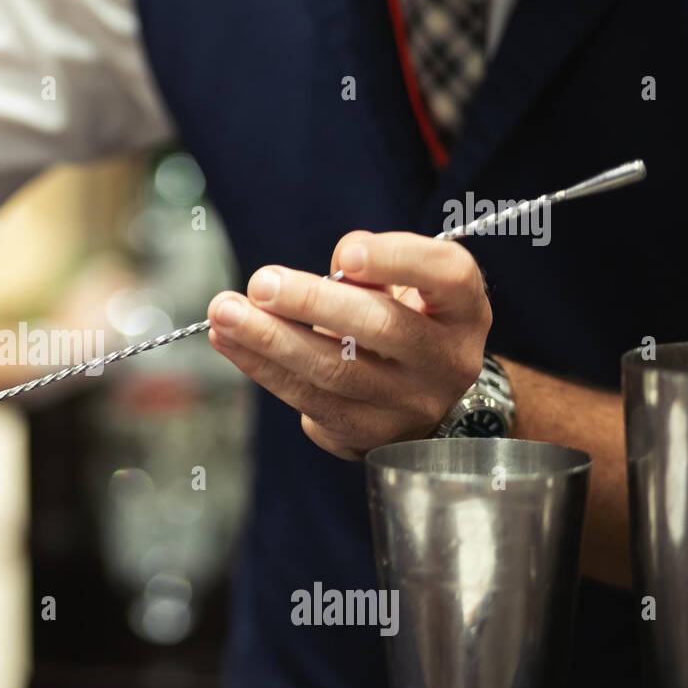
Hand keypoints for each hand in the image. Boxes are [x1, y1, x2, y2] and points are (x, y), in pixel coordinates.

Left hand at [207, 231, 490, 459]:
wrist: (430, 403)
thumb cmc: (410, 324)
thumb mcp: (412, 288)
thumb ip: (378, 268)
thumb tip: (332, 269)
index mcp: (462, 310)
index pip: (447, 276)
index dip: (398, 259)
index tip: (346, 252)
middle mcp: (446, 361)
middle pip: (382, 328)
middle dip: (313, 303)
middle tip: (262, 284)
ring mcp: (408, 405)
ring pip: (334, 372)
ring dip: (269, 340)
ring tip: (224, 312)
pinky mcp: (364, 435)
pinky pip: (306, 399)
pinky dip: (260, 366)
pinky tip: (228, 339)